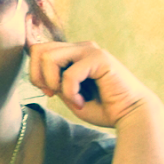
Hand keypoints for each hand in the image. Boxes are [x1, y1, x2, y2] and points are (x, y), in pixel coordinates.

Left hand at [27, 41, 153, 127]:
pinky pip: (69, 74)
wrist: (130, 115)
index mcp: (72, 53)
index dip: (35, 73)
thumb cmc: (102, 108)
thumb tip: (33, 70)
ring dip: (53, 83)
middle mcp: (80, 47)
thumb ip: (53, 80)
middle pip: (38, 50)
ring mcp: (90, 50)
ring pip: (48, 57)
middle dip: (38, 77)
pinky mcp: (100, 58)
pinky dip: (71, 93)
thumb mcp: (68, 93)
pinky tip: (82, 102)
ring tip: (71, 98)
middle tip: (54, 94)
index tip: (49, 92)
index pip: (38, 50)